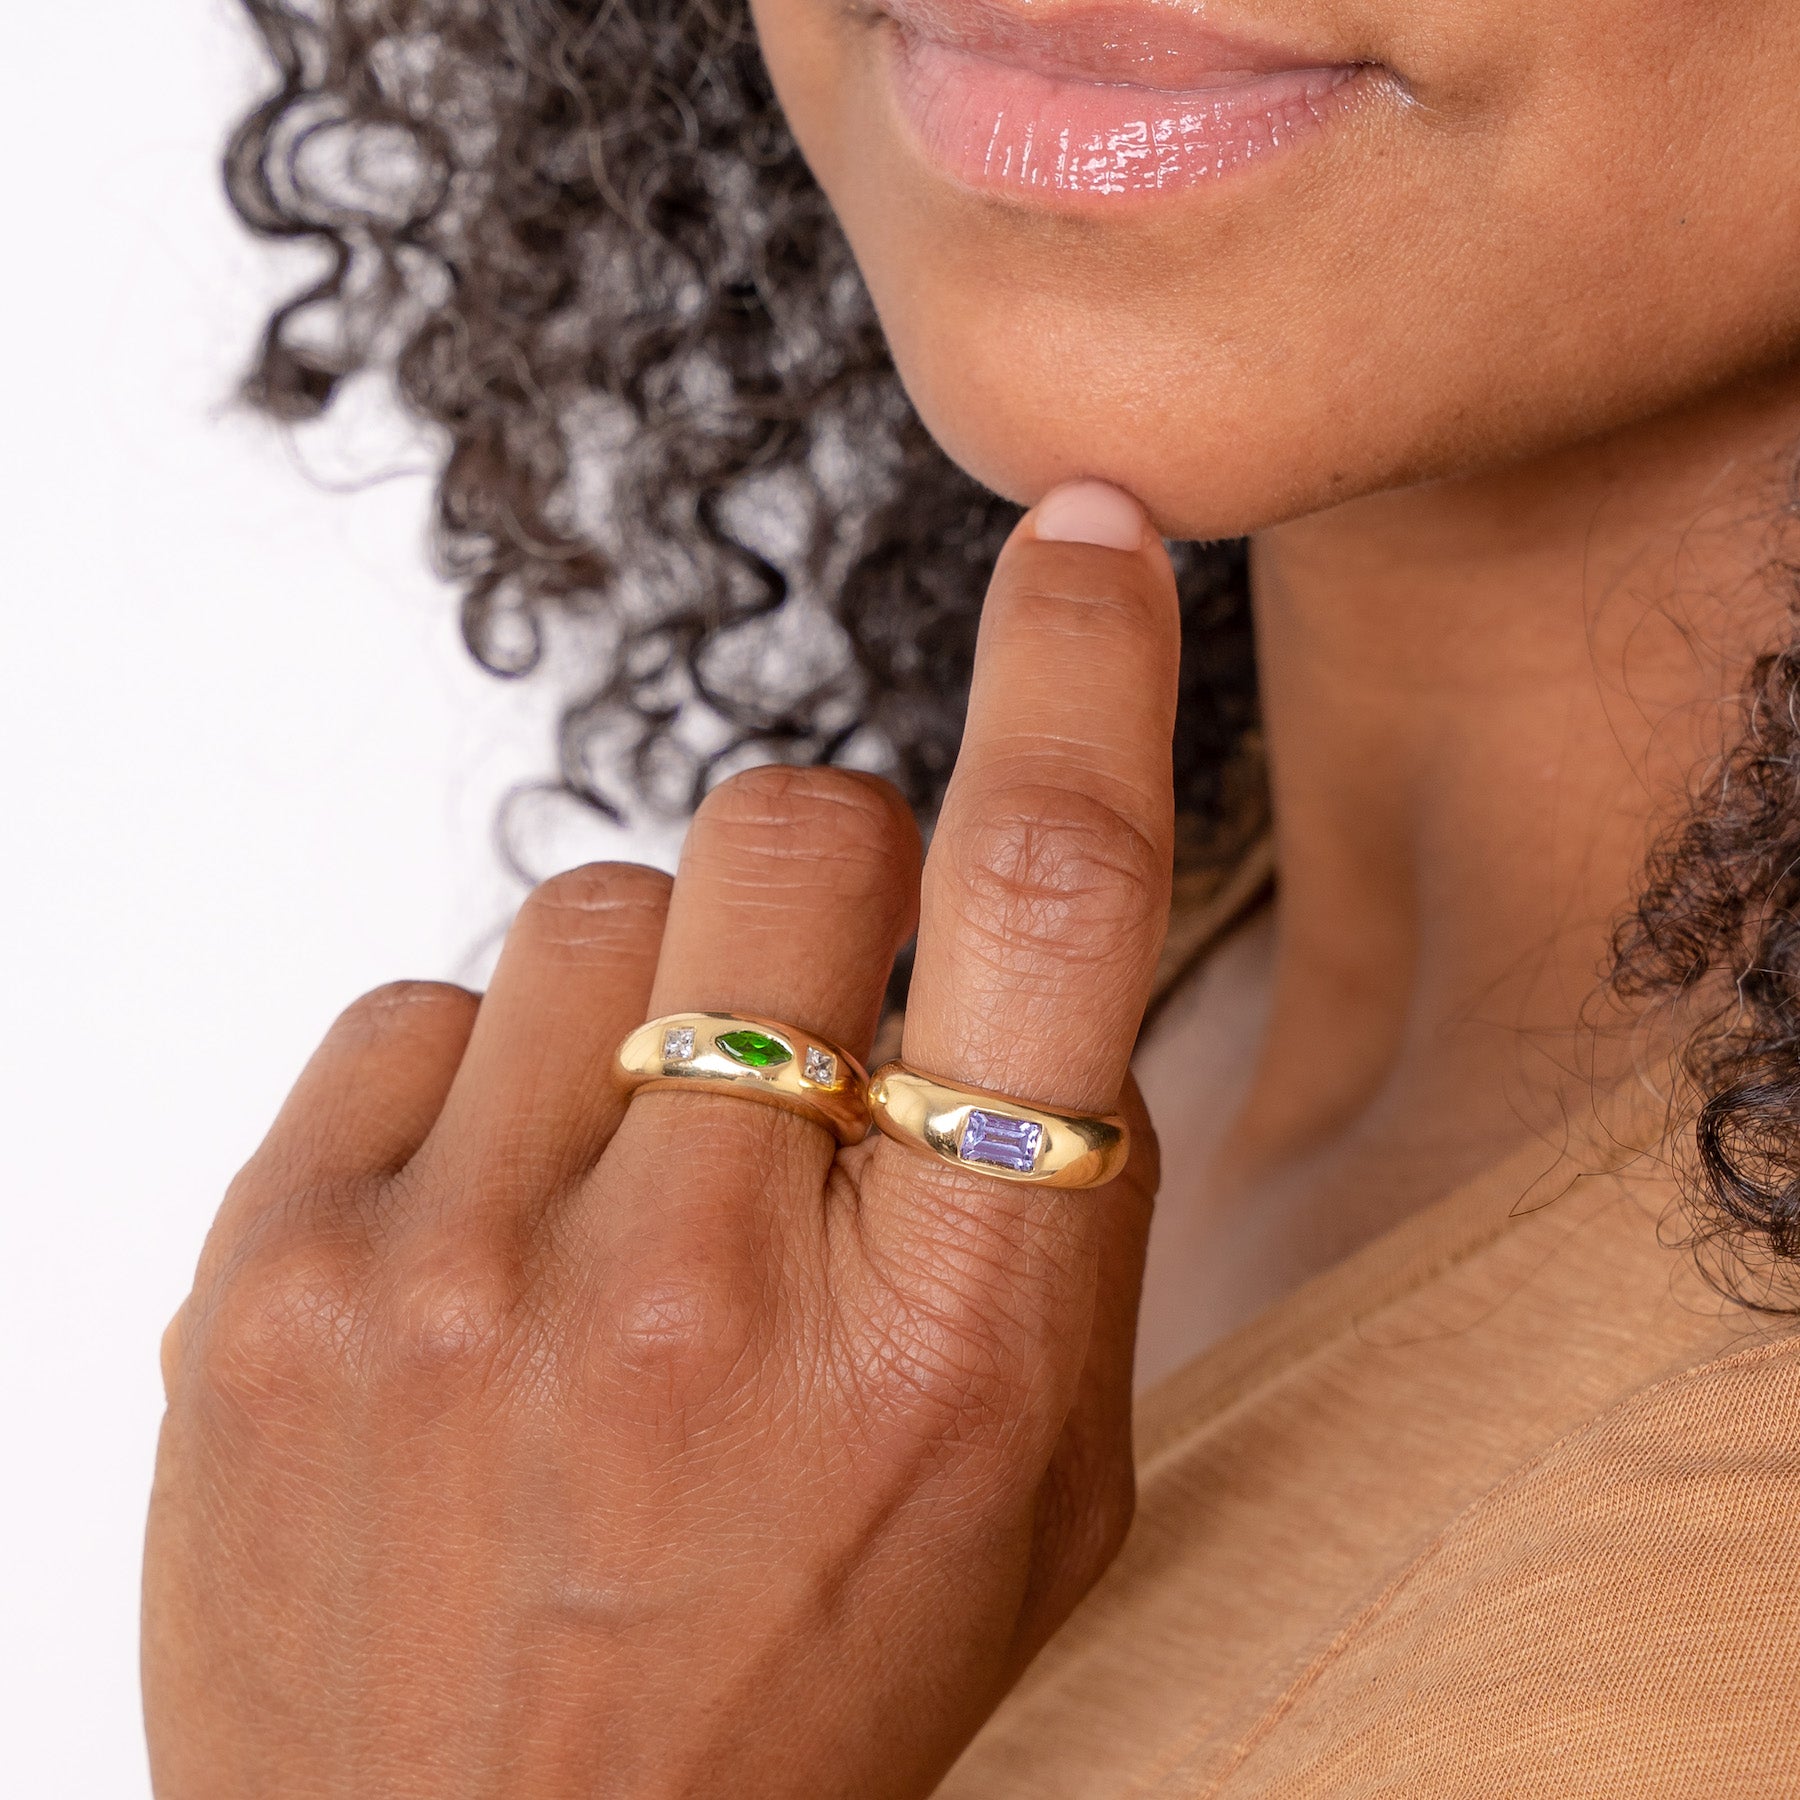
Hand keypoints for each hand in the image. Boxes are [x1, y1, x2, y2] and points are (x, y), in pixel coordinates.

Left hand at [144, 481, 1178, 1797]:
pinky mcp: (268, 1274)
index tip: (1095, 538)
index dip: (1082, 675)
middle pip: (784, 832)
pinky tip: (495, 1244)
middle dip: (825, 881)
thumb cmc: (797, 1692)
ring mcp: (457, 1271)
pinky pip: (414, 1007)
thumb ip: (1050, 1208)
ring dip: (644, 1010)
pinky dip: (478, 1092)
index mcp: (945, 1335)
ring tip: (630, 1197)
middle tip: (805, 1040)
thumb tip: (993, 957)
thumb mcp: (1027, 1486)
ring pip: (591, 903)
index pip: (1044, 903)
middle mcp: (701, 1280)